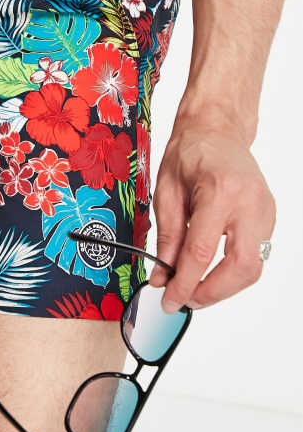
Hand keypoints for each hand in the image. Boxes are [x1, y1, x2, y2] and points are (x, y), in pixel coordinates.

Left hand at [149, 119, 275, 312]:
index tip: (169, 300)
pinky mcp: (269, 217)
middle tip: (185, 300)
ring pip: (253, 267)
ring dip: (223, 286)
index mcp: (220, 192)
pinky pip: (255, 255)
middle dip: (211, 293)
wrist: (217, 131)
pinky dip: (232, 270)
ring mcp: (265, 210)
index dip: (184, 283)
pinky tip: (211, 268)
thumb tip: (161, 276)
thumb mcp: (166, 192)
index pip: (202, 253)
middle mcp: (249, 203)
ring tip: (194, 288)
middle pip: (240, 268)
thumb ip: (166, 238)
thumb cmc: (190, 153)